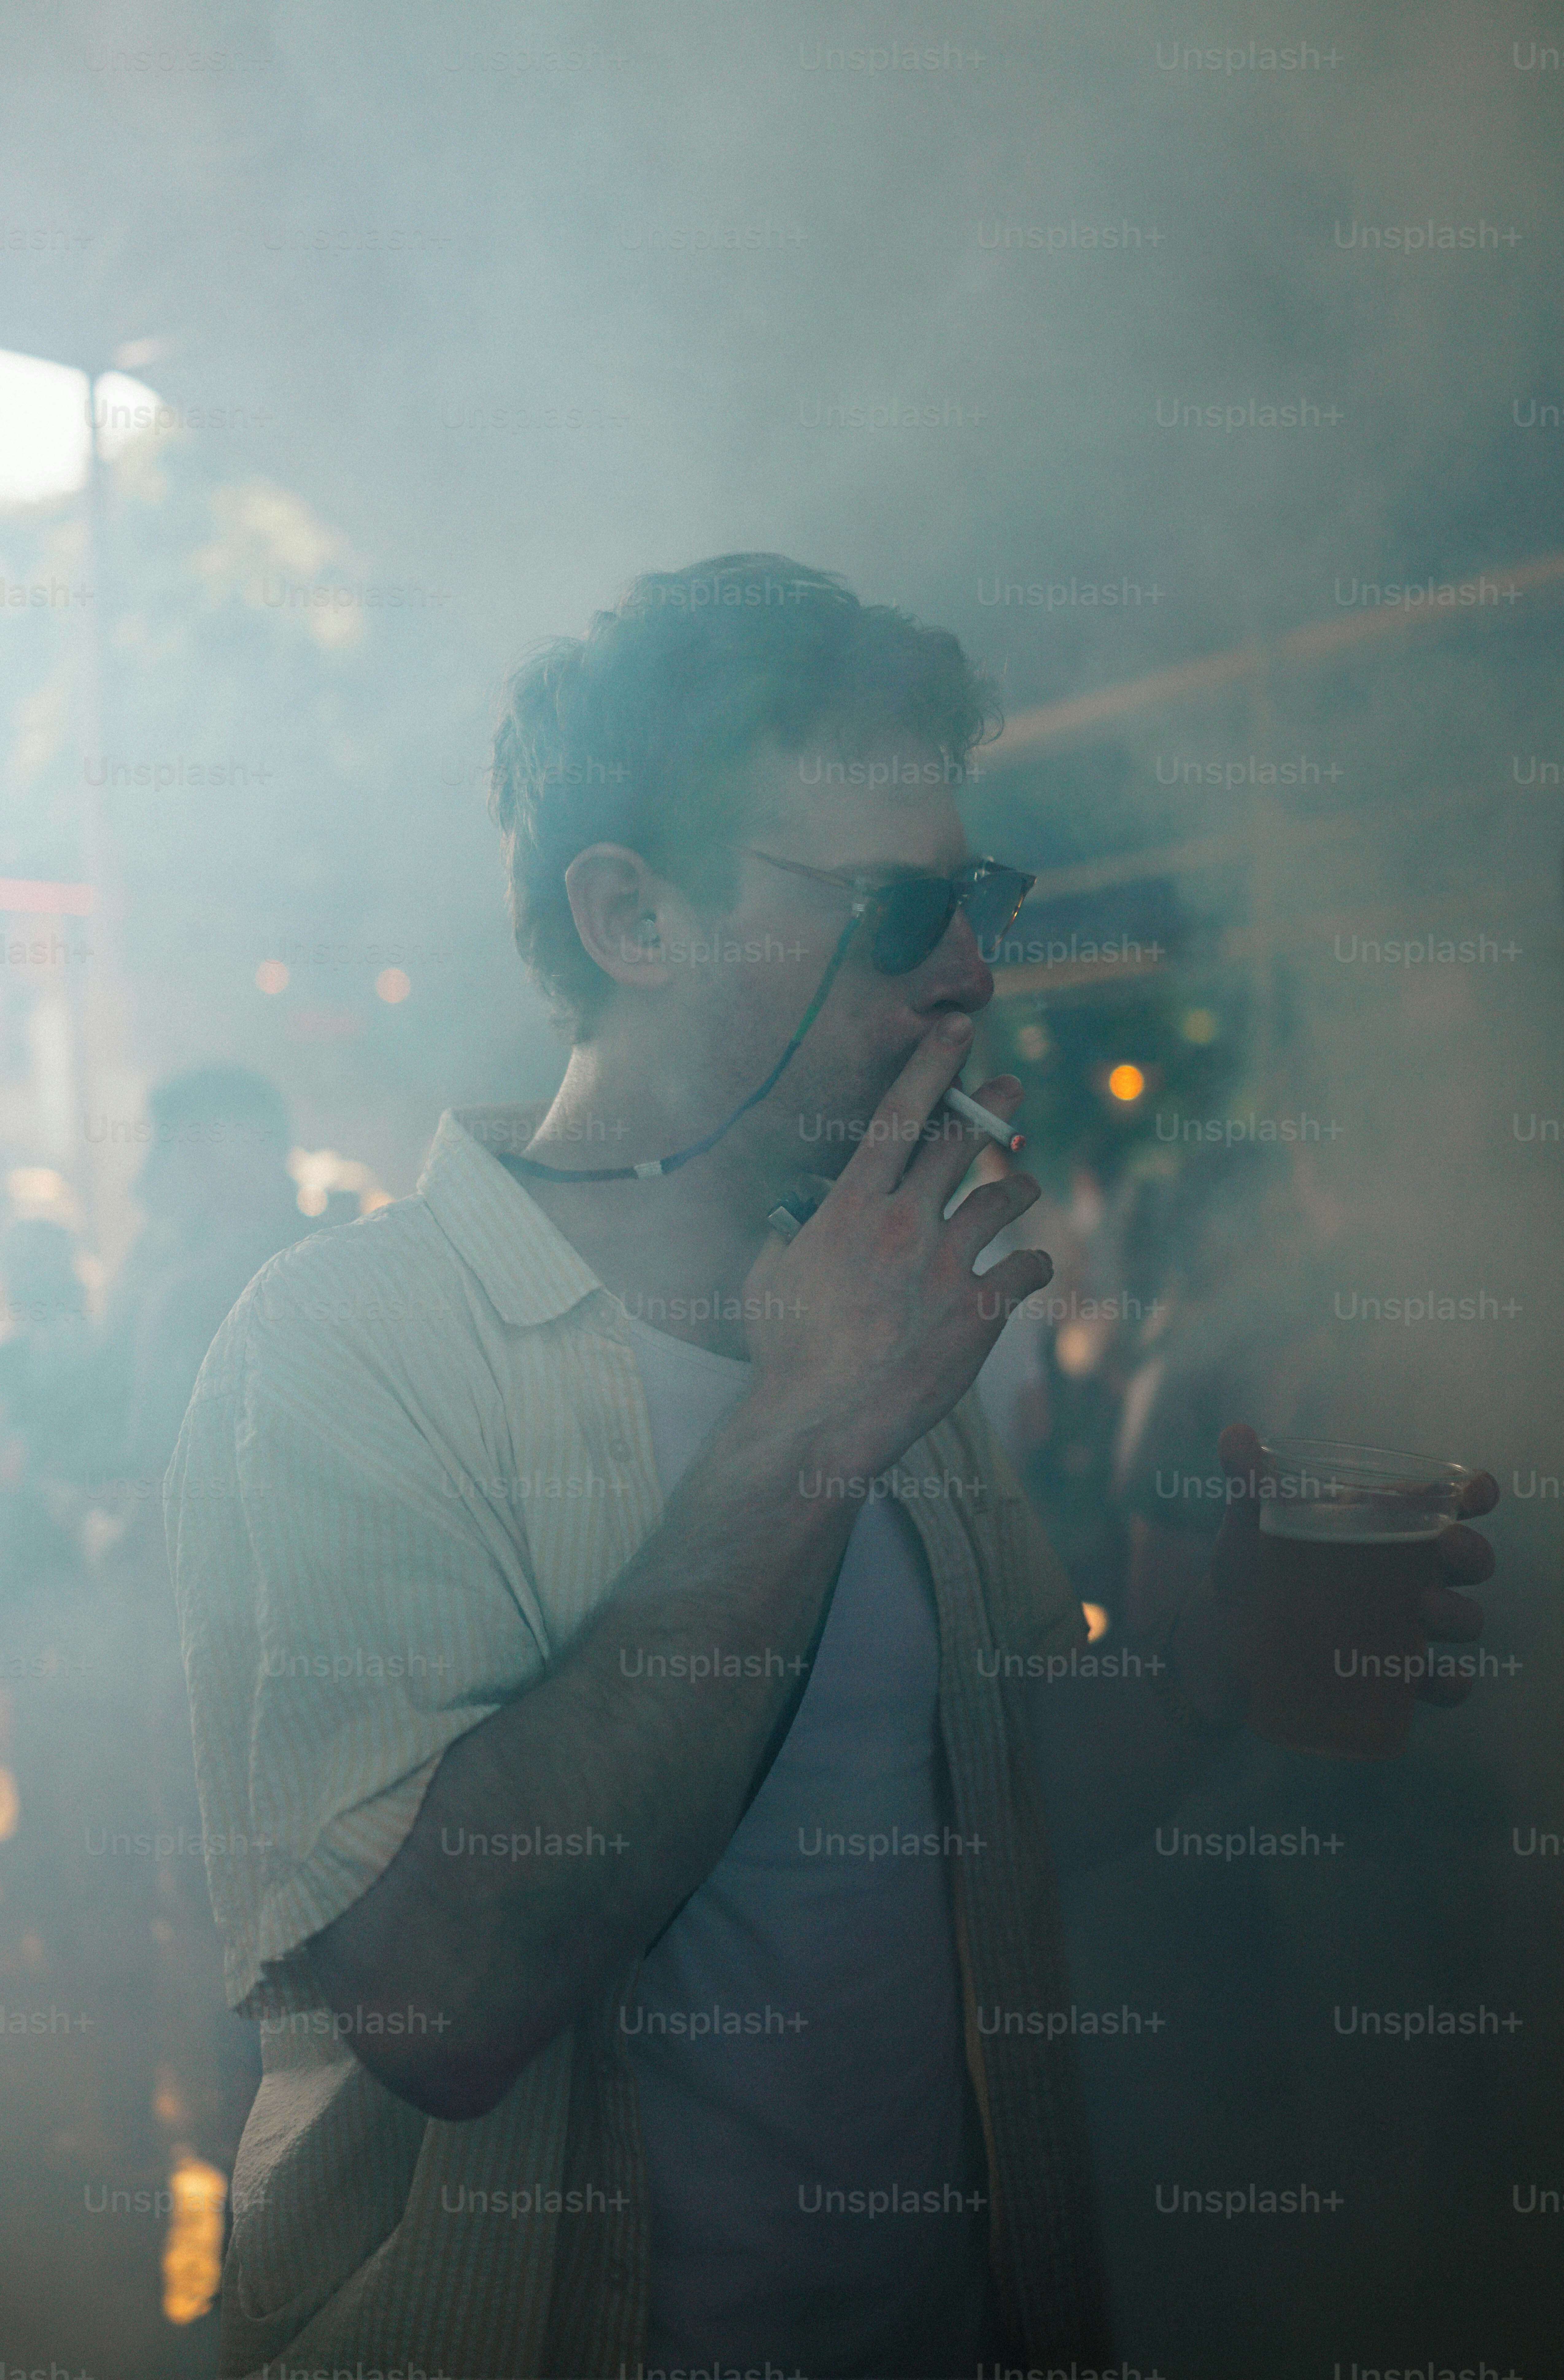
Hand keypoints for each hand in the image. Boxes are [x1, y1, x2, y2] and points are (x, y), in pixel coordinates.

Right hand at [742, 1017, 1051, 1477]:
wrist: (820, 1419)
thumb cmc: (784, 1351)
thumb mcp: (767, 1277)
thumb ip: (789, 1232)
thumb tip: (799, 1212)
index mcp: (852, 1207)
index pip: (897, 1114)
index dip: (933, 1063)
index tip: (959, 1028)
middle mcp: (905, 1223)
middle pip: (962, 1142)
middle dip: (993, 1106)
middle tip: (1012, 1090)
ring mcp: (947, 1265)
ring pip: (1004, 1197)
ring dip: (1019, 1184)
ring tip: (1025, 1184)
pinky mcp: (980, 1312)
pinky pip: (1026, 1267)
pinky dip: (1032, 1263)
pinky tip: (1029, 1267)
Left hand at [1169, 1422, 1498, 1727]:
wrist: (1223, 1638)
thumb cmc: (1249, 1566)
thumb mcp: (1248, 1523)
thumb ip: (1247, 1479)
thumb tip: (1238, 1434)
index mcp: (1382, 1526)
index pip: (1443, 1504)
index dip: (1473, 1494)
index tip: (1478, 1491)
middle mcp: (1405, 1574)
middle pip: (1465, 1560)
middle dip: (1471, 1552)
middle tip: (1449, 1545)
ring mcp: (1404, 1626)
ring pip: (1461, 1619)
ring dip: (1458, 1613)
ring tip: (1425, 1607)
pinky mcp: (1391, 1674)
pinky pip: (1440, 1683)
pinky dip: (1451, 1684)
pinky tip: (1446, 1679)